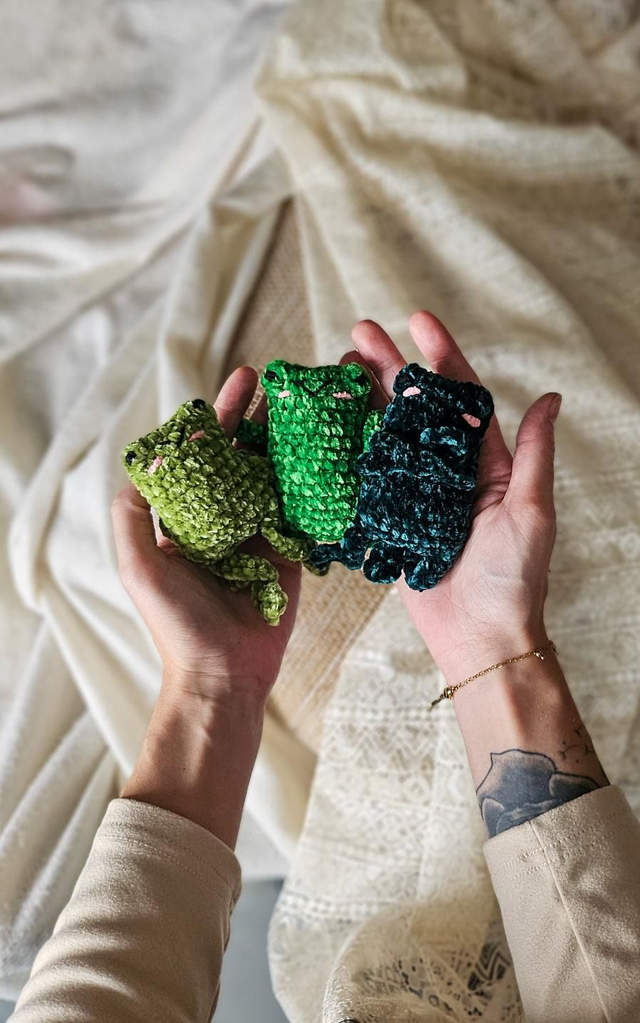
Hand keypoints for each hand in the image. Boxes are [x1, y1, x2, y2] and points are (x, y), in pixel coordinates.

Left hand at [111, 367, 299, 701]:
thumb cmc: (176, 622)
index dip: (218, 418)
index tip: (237, 382)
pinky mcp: (291, 554)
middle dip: (256, 417)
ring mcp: (261, 535)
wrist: (223, 674)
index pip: (204, 456)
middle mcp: (225, 520)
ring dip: (288, 440)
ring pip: (276, 476)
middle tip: (272, 379)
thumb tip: (145, 460)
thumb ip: (132, 514)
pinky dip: (314, 482)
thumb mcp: (139, 565)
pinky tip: (327, 451)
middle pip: (243, 456)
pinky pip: (303, 512)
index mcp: (189, 518)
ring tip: (304, 404)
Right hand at [347, 311, 561, 683]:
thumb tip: (551, 397)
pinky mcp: (389, 523)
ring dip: (362, 402)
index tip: (418, 319)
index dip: (441, 356)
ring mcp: (414, 496)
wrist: (479, 639)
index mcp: (484, 464)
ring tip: (335, 370)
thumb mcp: (530, 511)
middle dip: (388, 368)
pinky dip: (346, 453)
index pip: (460, 398)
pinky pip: (366, 481)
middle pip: (413, 409)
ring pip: (384, 438)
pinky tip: (325, 427)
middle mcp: (446, 473)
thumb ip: (532, 454)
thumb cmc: (514, 578)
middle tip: (357, 333)